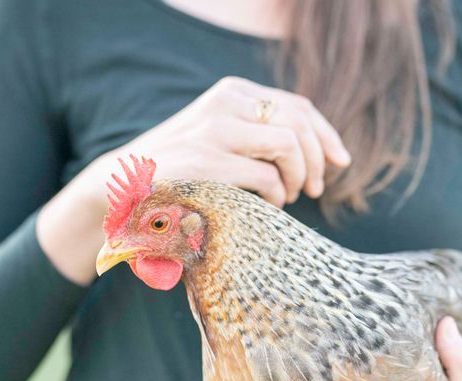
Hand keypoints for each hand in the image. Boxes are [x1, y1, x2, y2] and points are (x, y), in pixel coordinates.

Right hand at [38, 76, 349, 284]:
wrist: (121, 185)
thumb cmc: (183, 167)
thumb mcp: (220, 137)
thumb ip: (260, 135)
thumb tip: (323, 153)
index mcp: (231, 93)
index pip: (297, 106)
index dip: (326, 135)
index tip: (340, 161)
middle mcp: (225, 103)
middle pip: (299, 123)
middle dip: (318, 160)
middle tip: (315, 189)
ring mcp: (214, 130)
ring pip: (287, 145)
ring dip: (299, 177)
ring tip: (290, 197)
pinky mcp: (205, 163)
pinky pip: (265, 176)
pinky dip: (277, 196)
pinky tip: (270, 207)